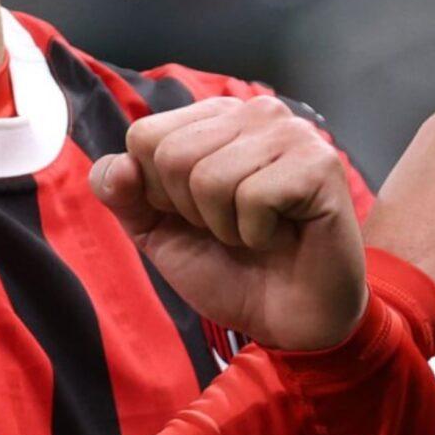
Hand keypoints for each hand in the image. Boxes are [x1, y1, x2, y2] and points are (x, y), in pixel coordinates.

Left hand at [92, 95, 366, 350]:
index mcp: (215, 117)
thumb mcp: (159, 232)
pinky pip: (253, 196)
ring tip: (255, 232)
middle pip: (173, 154)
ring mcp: (291, 133)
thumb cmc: (231, 270)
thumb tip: (116, 166)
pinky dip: (256, 233)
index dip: (158, 192)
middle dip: (190, 211)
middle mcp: (254, 112)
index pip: (145, 135)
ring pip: (210, 176)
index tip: (195, 215)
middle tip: (229, 228)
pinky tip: (280, 235)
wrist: (289, 321)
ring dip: (225, 226)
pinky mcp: (319, 164)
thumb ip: (125, 195)